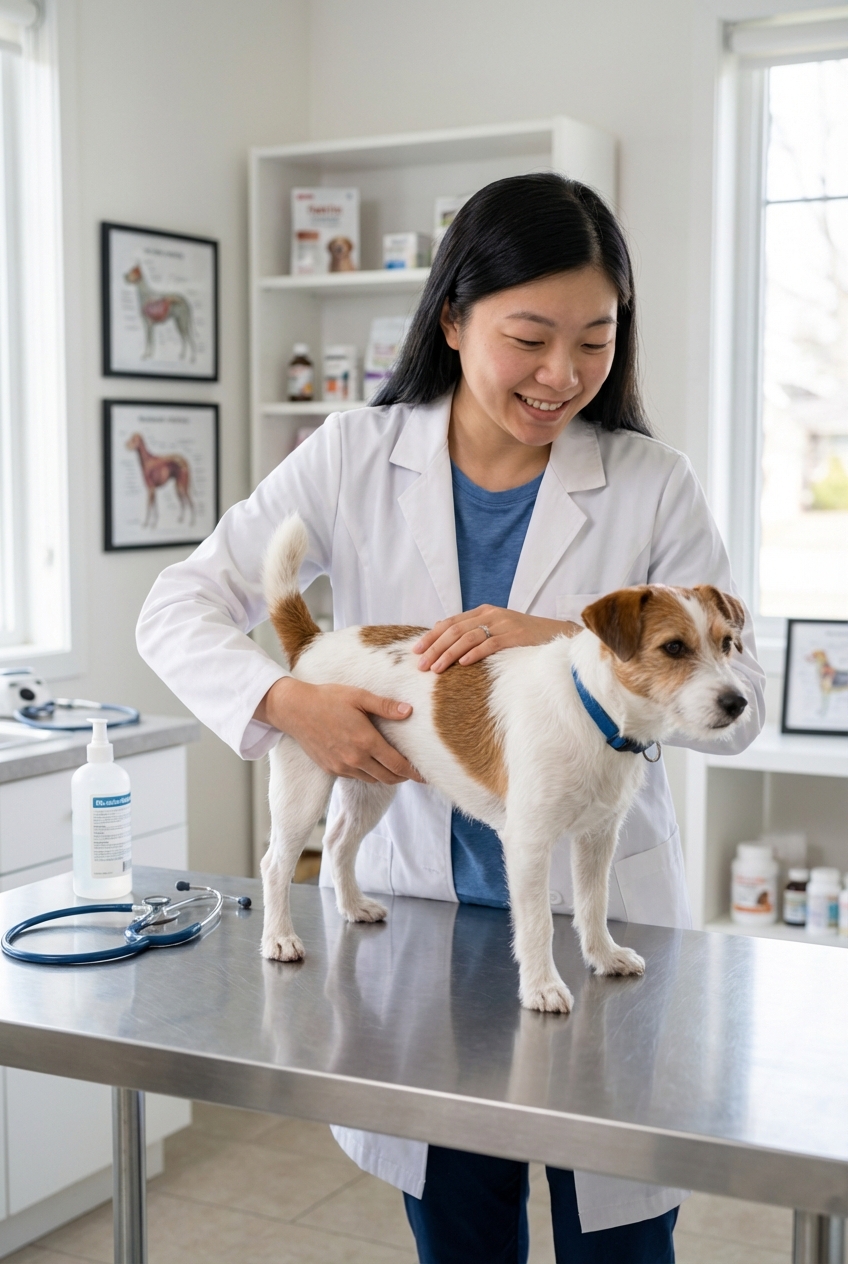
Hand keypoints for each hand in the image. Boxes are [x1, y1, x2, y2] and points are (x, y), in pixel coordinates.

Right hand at [254, 677, 423, 784]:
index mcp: (366, 741)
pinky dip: (367, 774)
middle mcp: (355, 759)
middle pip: (388, 777)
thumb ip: (385, 706)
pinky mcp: (331, 769)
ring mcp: (342, 766)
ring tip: (393, 766)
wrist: (294, 709)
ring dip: (385, 776)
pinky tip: (370, 763)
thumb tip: (409, 711)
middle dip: (403, 777)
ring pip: (372, 780)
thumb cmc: (327, 698)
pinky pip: (356, 777)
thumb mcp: (359, 696)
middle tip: (413, 772)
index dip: (414, 773)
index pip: (398, 765)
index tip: (425, 776)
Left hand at [413, 606, 580, 672]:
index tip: (416, 651)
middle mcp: (491, 615)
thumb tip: (441, 632)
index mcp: (483, 612)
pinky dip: (475, 654)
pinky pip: (491, 644)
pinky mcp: (516, 637)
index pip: (450, 622)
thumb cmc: (523, 638)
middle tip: (421, 665)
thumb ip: (472, 630)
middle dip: (435, 647)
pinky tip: (462, 664)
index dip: (431, 636)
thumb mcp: (496, 629)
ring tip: (436, 669)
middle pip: (455, 630)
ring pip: (468, 637)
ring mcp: (504, 624)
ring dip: (449, 653)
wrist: (556, 635)